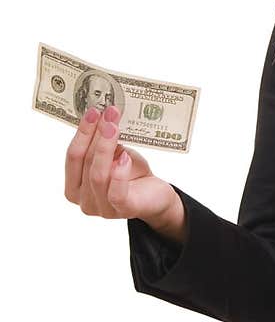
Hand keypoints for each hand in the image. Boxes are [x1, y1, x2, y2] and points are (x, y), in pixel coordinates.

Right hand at [65, 103, 180, 228]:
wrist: (156, 195)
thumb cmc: (131, 174)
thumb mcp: (114, 154)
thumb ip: (103, 143)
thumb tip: (101, 116)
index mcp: (75, 187)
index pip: (72, 156)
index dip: (82, 133)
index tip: (92, 111)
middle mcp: (84, 201)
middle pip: (85, 162)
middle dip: (96, 134)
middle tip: (108, 113)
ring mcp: (102, 209)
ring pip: (97, 175)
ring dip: (105, 147)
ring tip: (114, 127)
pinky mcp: (123, 210)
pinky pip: (116, 192)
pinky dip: (119, 173)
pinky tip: (125, 157)